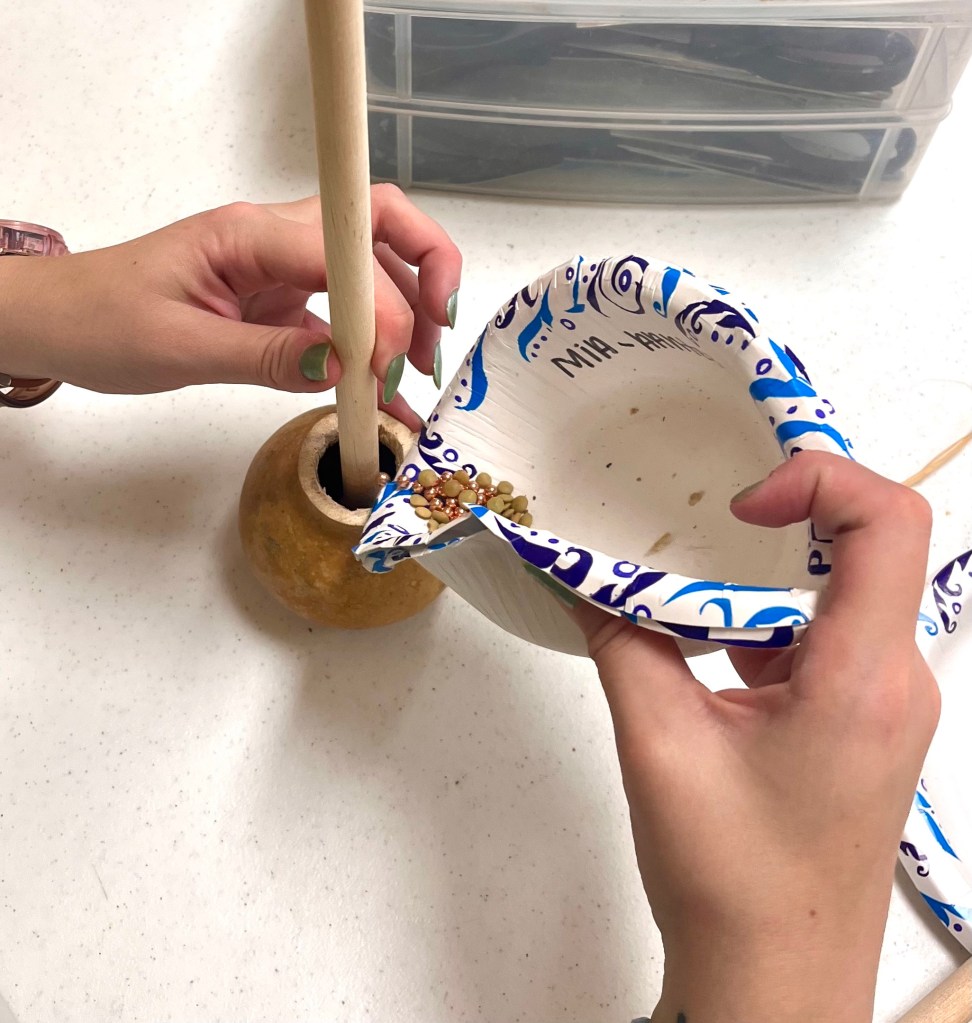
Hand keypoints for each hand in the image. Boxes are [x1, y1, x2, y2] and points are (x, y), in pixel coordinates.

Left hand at [0, 187, 460, 425]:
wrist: (61, 321)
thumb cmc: (102, 321)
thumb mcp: (181, 347)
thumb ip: (266, 357)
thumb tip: (341, 366)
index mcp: (248, 236)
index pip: (343, 250)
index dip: (383, 302)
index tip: (393, 361)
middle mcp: (275, 239)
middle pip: (378, 224)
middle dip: (425, 271)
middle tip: (439, 338)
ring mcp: (282, 269)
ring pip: (371, 270)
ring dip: (409, 311)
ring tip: (420, 373)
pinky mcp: (281, 302)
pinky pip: (342, 319)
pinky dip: (373, 350)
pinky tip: (388, 392)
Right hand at [575, 452, 938, 1022]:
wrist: (777, 984)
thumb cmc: (732, 883)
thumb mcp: (659, 745)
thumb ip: (621, 643)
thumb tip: (581, 580)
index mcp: (861, 679)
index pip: (887, 523)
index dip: (818, 480)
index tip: (738, 510)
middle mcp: (893, 682)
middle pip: (863, 550)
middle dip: (775, 529)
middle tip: (698, 537)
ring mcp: (884, 707)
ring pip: (836, 599)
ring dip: (757, 590)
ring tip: (682, 610)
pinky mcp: (862, 726)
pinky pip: (822, 645)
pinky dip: (760, 632)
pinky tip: (702, 664)